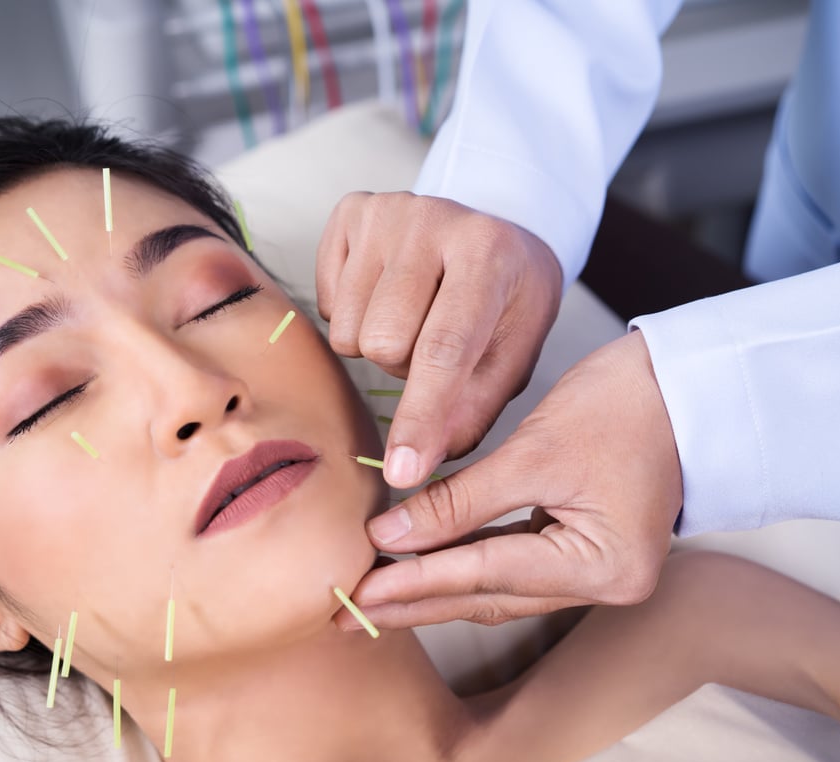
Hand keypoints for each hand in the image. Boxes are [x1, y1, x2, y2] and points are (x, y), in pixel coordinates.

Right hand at [316, 191, 561, 487]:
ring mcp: (388, 210)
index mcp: (488, 255)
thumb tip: (419, 460)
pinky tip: (386, 295)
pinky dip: (352, 315)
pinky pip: (324, 302)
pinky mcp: (351, 210)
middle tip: (433, 347)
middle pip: (383, 343)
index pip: (444, 349)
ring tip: (412, 320)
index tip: (401, 473)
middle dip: (404, 368)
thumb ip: (474, 410)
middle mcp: (434, 219)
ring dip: (377, 345)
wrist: (497, 229)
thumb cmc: (507, 301)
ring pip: (348, 330)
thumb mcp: (514, 354)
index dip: (421, 417)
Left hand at [333, 331, 682, 629]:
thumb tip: (390, 536)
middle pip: (490, 595)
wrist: (686, 382)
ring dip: (436, 588)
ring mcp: (597, 572)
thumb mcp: (532, 452)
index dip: (417, 580)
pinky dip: (466, 565)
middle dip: (418, 601)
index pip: (487, 576)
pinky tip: (422, 569)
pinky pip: (512, 567)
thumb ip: (458, 502)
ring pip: (498, 586)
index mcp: (604, 567)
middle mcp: (605, 585)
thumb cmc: (624, 404)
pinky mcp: (585, 550)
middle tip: (350, 615)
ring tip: (375, 597)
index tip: (358, 590)